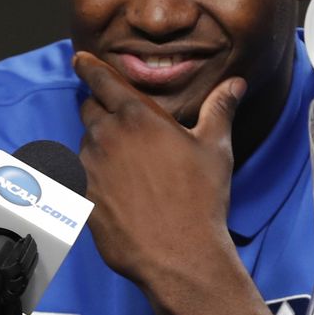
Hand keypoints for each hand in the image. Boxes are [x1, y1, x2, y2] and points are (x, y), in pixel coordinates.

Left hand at [73, 51, 245, 290]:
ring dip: (99, 147)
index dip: (88, 66)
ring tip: (129, 170)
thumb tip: (234, 84)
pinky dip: (92, 177)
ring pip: (84, 144)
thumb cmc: (200, 200)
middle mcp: (106, 136)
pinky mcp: (81, 196)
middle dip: (100, 110)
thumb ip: (219, 109)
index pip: (101, 79)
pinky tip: (115, 193)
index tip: (80, 60)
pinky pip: (79, 177)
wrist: (179, 255)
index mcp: (136, 116)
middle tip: (121, 126)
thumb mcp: (215, 148)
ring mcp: (89, 167)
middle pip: (89, 109)